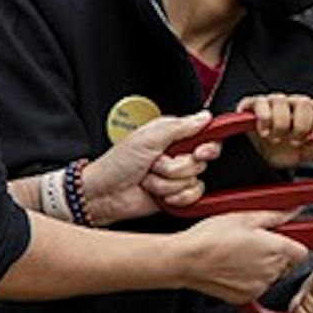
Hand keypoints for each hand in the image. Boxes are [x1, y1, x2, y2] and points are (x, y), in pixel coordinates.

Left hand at [81, 111, 222, 224]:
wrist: (104, 194)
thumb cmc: (117, 164)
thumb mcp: (148, 137)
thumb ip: (180, 126)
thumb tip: (206, 116)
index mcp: (174, 135)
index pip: (207, 136)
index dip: (208, 145)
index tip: (199, 151)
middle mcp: (179, 155)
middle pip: (202, 161)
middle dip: (178, 166)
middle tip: (158, 164)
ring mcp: (178, 176)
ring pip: (195, 179)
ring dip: (168, 182)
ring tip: (149, 179)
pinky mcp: (177, 194)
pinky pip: (193, 195)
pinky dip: (175, 197)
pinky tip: (159, 193)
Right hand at [168, 209, 308, 302]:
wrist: (184, 261)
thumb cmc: (211, 238)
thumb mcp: (245, 217)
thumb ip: (274, 215)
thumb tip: (292, 212)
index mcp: (277, 250)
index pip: (302, 252)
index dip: (291, 245)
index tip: (280, 240)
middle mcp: (272, 271)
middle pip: (286, 265)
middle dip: (275, 255)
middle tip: (253, 245)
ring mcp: (259, 287)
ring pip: (271, 277)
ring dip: (261, 268)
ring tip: (238, 256)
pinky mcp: (245, 298)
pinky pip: (256, 288)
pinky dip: (248, 280)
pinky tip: (232, 268)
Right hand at [238, 94, 312, 168]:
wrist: (252, 156)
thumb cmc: (279, 150)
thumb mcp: (302, 154)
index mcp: (307, 112)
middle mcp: (292, 103)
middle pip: (304, 103)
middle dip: (301, 126)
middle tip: (294, 141)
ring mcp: (273, 101)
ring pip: (282, 103)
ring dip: (281, 126)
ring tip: (275, 138)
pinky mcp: (253, 103)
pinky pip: (261, 104)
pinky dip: (264, 120)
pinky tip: (264, 131)